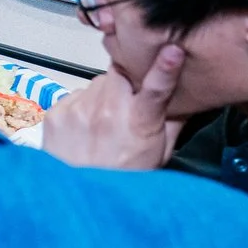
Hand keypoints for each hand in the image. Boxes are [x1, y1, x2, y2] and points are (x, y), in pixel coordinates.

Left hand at [40, 44, 186, 169]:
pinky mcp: (57, 112)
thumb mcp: (159, 153)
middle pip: (120, 72)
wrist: (77, 197)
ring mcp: (78, 110)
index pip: (155, 88)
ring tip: (104, 123)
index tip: (172, 50)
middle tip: (127, 100)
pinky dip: (82, 106)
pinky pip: (75, 96)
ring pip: (97, 84)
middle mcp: (106, 112)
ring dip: (103, 95)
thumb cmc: (123, 176)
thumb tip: (189, 96)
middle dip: (126, 78)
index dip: (165, 67)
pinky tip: (85, 128)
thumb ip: (174, 121)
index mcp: (138, 123)